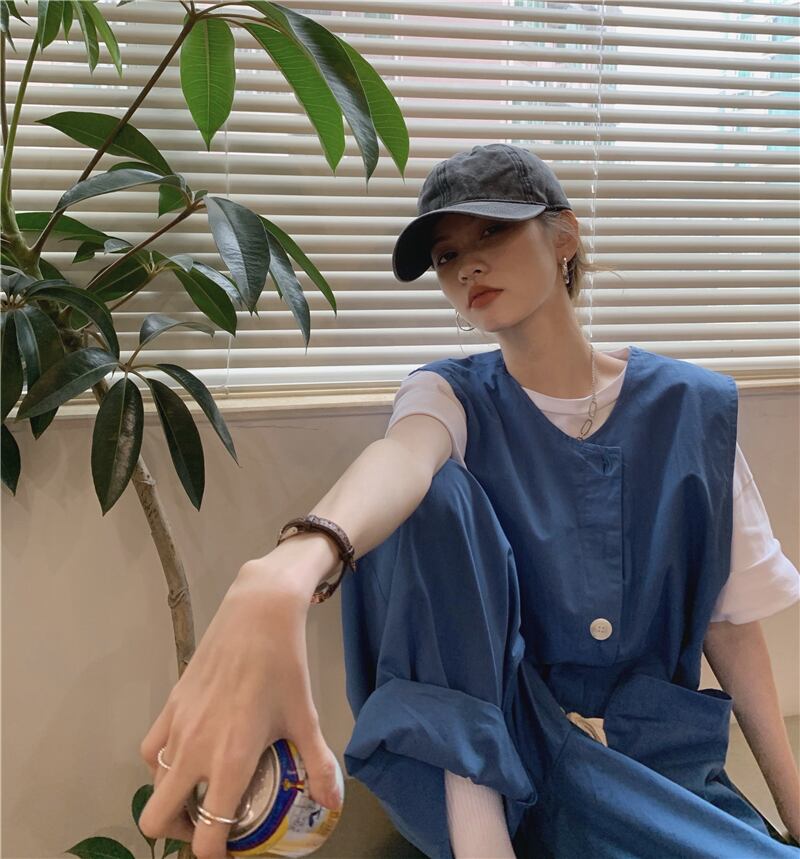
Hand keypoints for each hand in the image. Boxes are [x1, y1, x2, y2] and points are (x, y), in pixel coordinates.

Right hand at [138, 566, 342, 858]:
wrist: (258, 615)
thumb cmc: (285, 666)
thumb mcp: (306, 717)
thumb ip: (318, 765)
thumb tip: (333, 803)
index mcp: (230, 761)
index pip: (206, 835)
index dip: (214, 856)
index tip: (230, 851)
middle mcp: (194, 751)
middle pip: (158, 820)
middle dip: (181, 833)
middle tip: (209, 823)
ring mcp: (177, 727)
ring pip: (152, 785)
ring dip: (171, 796)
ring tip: (200, 789)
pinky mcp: (169, 705)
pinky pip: (151, 749)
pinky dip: (161, 763)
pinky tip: (189, 751)